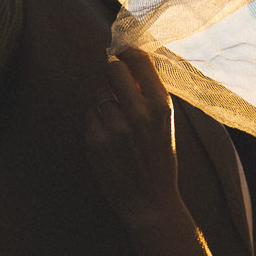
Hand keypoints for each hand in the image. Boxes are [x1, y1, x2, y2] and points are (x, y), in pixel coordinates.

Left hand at [87, 47, 182, 233]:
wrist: (151, 203)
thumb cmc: (160, 160)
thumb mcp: (165, 123)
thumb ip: (149, 94)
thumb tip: (126, 62)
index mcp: (162, 105)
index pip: (139, 60)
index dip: (127, 52)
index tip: (122, 52)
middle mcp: (138, 112)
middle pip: (111, 68)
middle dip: (111, 72)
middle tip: (114, 81)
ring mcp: (114, 126)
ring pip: (99, 93)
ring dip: (105, 101)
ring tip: (117, 123)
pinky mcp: (95, 140)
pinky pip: (90, 115)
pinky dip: (97, 123)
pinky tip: (110, 140)